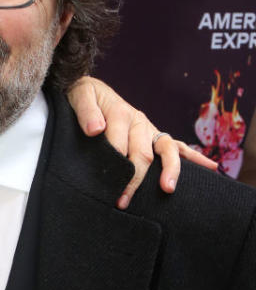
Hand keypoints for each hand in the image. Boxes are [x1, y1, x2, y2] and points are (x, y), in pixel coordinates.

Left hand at [67, 76, 217, 209]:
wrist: (89, 88)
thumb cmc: (81, 95)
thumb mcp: (79, 95)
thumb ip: (86, 111)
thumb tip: (96, 130)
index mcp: (120, 112)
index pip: (119, 144)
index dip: (112, 165)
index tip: (104, 184)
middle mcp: (138, 120)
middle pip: (142, 153)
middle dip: (133, 179)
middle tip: (122, 200)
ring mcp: (149, 128)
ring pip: (166, 150)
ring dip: (169, 170)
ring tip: (167, 189)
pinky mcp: (154, 135)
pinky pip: (177, 146)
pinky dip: (195, 157)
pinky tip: (211, 167)